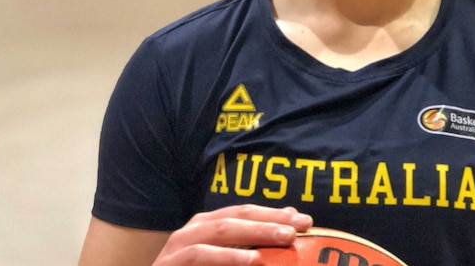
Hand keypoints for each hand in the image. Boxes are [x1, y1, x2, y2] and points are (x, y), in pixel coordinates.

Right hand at [153, 205, 312, 265]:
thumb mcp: (226, 262)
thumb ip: (249, 249)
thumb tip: (287, 224)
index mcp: (206, 227)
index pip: (245, 213)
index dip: (275, 214)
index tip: (305, 221)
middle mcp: (192, 231)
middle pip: (235, 216)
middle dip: (270, 219)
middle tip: (299, 227)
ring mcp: (178, 246)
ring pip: (219, 230)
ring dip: (254, 232)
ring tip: (284, 238)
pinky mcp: (168, 265)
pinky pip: (199, 256)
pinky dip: (227, 257)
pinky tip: (252, 260)